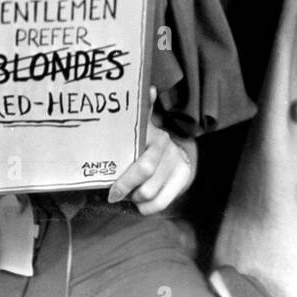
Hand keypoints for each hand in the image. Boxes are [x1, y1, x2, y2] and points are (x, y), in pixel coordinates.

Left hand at [106, 87, 196, 214]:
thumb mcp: (139, 127)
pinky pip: (160, 204)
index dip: (125, 181)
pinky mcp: (183, 177)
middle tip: (114, 193)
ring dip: (135, 197)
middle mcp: (167, 147)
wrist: (175, 150)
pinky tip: (140, 202)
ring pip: (150, 193)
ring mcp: (177, 163)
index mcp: (153, 136)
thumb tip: (149, 88)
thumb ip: (140, 111)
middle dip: (126, 188)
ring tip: (129, 193)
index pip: (142, 164)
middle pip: (145, 177)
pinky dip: (146, 208)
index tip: (112, 193)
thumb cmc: (145, 141)